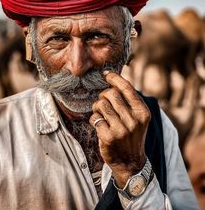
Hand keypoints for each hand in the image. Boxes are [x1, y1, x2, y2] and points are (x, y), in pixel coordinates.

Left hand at [89, 71, 150, 187]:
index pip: (126, 88)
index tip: (105, 74)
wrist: (130, 162)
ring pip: (100, 104)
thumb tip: (113, 81)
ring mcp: (121, 130)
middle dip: (103, 95)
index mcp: (142, 112)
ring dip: (97, 107)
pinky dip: (94, 119)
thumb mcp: (138, 118)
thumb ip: (129, 101)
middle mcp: (133, 120)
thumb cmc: (131, 135)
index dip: (114, 78)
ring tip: (101, 114)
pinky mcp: (108, 137)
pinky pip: (94, 118)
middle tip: (103, 102)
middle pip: (110, 94)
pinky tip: (100, 125)